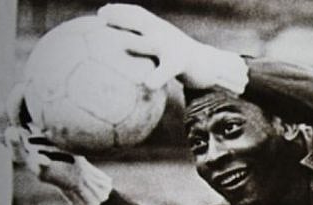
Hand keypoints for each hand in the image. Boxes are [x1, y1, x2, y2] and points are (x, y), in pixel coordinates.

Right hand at [4, 85, 112, 204]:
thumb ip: (56, 113)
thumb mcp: (62, 128)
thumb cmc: (69, 148)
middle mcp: (24, 148)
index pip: (10, 118)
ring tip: (13, 132)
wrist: (79, 176)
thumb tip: (57, 86)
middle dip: (1, 120)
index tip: (19, 87)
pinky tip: (43, 159)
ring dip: (13, 143)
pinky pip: (40, 169)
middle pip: (5, 134)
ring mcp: (31, 162)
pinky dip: (40, 164)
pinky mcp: (44, 174)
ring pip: (17, 153)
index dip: (10, 105)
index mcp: (25, 136)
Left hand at [97, 4, 247, 92]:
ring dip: (137, 43)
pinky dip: (158, 77)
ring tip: (122, 44)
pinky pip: (168, 69)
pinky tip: (148, 85)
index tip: (101, 13)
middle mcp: (164, 35)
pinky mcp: (181, 62)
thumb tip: (122, 65)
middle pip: (141, 22)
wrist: (211, 68)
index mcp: (158, 31)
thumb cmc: (182, 63)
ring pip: (152, 44)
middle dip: (123, 18)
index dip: (120, 11)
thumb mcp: (164, 56)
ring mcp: (173, 46)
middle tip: (102, 18)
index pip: (137, 15)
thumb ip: (146, 55)